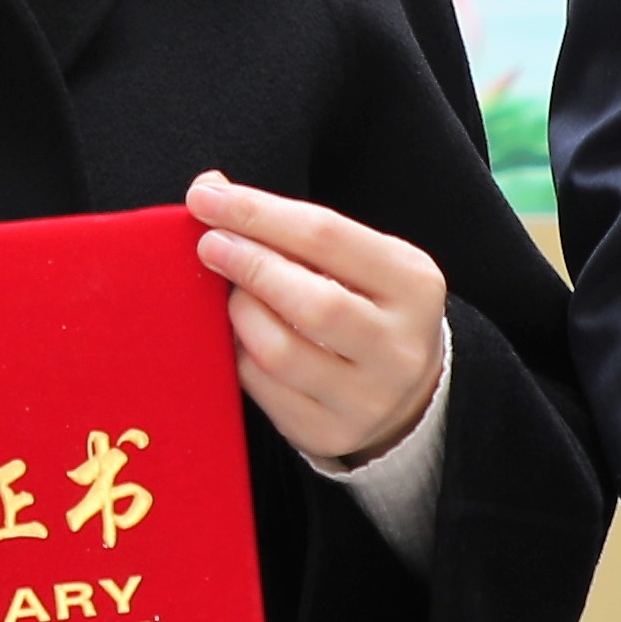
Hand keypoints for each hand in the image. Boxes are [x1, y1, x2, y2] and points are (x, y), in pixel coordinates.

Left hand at [188, 172, 445, 468]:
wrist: (405, 390)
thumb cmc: (366, 305)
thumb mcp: (357, 260)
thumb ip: (293, 227)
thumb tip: (210, 188)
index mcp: (415, 284)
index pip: (327, 236)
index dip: (259, 213)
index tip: (206, 197)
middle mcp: (400, 346)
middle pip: (310, 301)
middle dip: (249, 265)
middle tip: (210, 245)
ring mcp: (367, 398)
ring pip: (280, 351)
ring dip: (241, 313)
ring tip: (234, 294)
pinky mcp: (329, 433)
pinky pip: (262, 388)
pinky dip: (239, 353)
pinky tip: (239, 336)